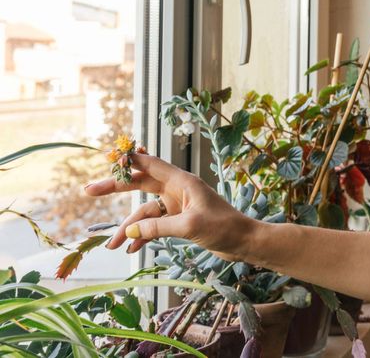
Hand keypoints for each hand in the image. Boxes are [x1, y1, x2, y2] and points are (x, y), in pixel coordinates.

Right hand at [83, 151, 254, 262]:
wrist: (244, 242)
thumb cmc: (224, 228)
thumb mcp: (189, 226)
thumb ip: (157, 227)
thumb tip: (129, 232)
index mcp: (183, 182)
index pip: (150, 165)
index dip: (128, 160)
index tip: (107, 157)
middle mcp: (178, 190)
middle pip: (140, 184)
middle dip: (115, 188)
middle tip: (88, 191)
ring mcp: (178, 205)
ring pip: (145, 212)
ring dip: (128, 227)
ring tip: (111, 245)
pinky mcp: (179, 220)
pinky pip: (153, 225)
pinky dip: (142, 236)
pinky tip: (130, 249)